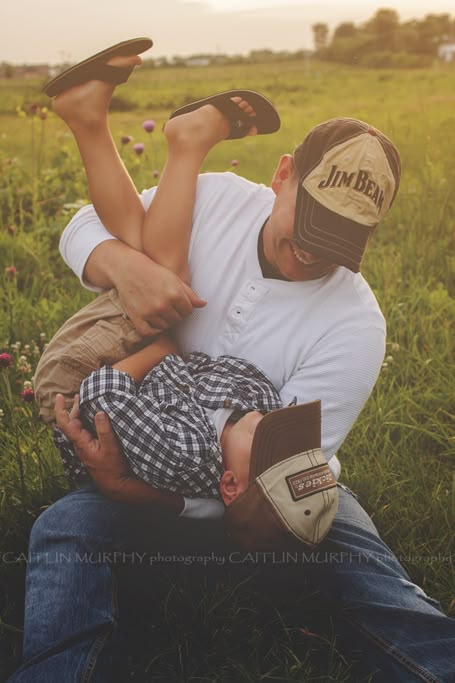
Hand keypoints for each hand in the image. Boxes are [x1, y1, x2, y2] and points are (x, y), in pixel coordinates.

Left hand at [55, 394, 184, 510]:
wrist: (114, 484)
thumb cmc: (112, 467)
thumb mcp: (110, 447)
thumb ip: (104, 429)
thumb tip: (99, 412)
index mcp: (81, 441)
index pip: (65, 423)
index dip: (60, 408)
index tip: (58, 396)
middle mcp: (80, 442)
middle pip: (72, 421)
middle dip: (74, 406)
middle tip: (80, 394)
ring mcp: (85, 445)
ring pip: (79, 425)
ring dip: (81, 412)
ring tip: (85, 400)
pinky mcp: (92, 447)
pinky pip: (86, 430)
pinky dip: (88, 420)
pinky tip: (95, 415)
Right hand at [112, 248, 205, 336]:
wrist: (128, 269)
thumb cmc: (153, 272)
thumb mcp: (174, 279)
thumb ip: (189, 294)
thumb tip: (203, 304)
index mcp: (175, 294)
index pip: (188, 311)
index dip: (185, 308)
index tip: (178, 304)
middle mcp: (163, 304)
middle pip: (177, 320)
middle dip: (175, 315)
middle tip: (168, 307)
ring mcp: (149, 312)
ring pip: (165, 327)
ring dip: (165, 322)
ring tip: (161, 312)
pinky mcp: (137, 317)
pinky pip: (148, 332)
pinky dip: (153, 331)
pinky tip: (154, 324)